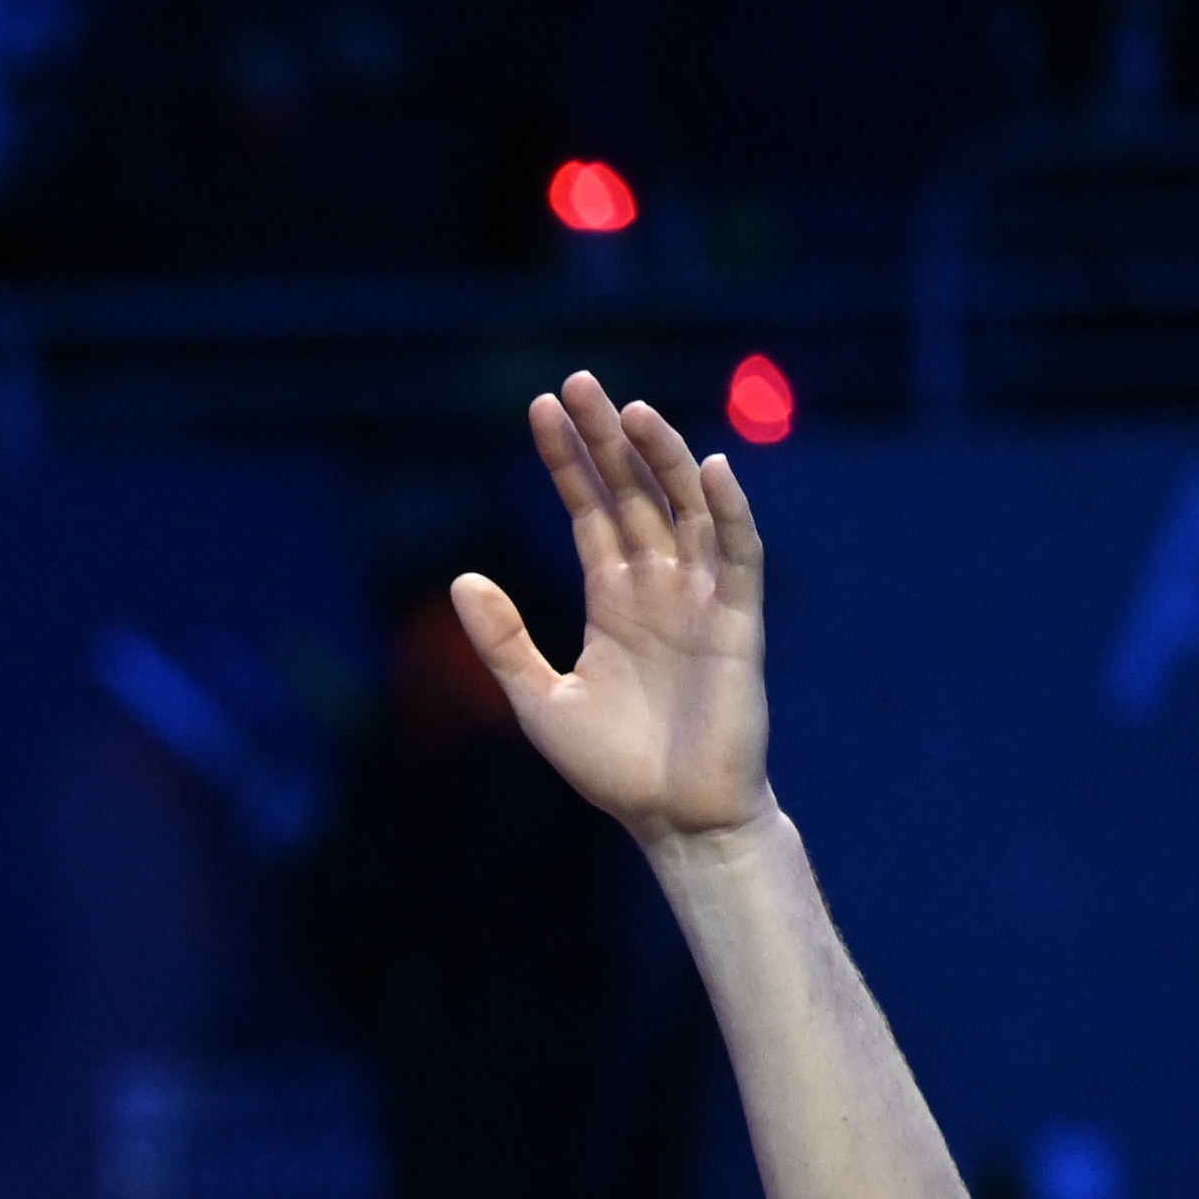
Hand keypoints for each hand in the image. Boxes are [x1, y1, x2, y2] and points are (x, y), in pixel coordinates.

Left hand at [459, 372, 771, 846]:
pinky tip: (708, 469)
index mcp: (612, 598)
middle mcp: (659, 585)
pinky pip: (739, 553)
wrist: (674, 818)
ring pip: (684, 509)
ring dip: (662, 458)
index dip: (567, 461)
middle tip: (580, 380)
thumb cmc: (612, 766)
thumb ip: (502, 640)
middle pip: (632, 493)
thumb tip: (460, 577)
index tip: (541, 408)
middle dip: (607, 439)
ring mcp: (702, 597)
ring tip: (631, 411)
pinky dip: (728, 510)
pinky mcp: (738, 622)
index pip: (589, 510)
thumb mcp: (537, 701)